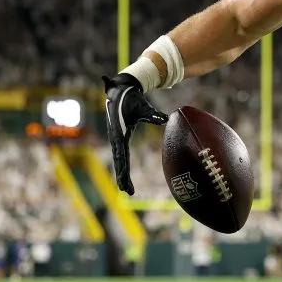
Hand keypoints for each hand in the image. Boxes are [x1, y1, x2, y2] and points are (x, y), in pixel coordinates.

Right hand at [102, 73, 168, 194]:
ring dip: (122, 173)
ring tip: (126, 189)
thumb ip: (152, 114)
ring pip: (119, 159)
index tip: (126, 183)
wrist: (121, 89)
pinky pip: (121, 154)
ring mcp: (116, 138)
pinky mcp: (119, 136)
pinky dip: (122, 165)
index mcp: (119, 134)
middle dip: (122, 177)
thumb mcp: (142, 106)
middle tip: (128, 191)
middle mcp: (116, 138)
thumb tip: (165, 118)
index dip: (124, 171)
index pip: (122, 157)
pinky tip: (125, 174)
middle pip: (119, 162)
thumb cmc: (132, 98)